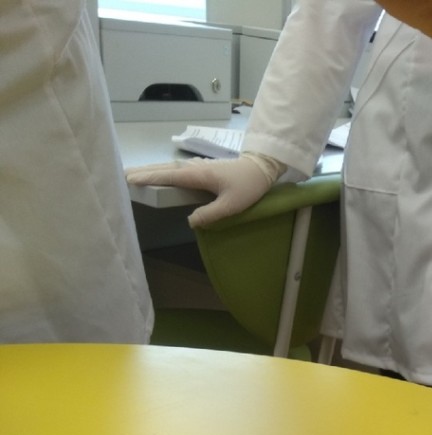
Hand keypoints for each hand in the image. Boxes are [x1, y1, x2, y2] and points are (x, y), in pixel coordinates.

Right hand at [125, 153, 285, 227]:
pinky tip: (160, 175)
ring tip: (135, 175)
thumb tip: (190, 221)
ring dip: (152, 171)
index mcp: (199, 175)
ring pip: (170, 169)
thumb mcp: (231, 205)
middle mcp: (195, 168)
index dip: (150, 178)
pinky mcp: (203, 170)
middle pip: (164, 170)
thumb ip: (210, 214)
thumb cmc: (248, 186)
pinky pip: (178, 171)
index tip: (131, 180)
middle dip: (144, 172)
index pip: (168, 177)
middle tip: (122, 175)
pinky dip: (165, 172)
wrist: (261, 169)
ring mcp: (198, 168)